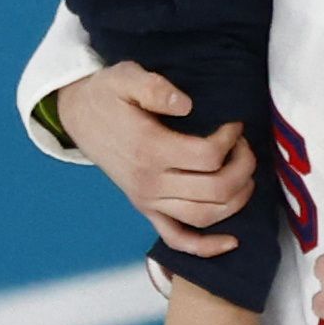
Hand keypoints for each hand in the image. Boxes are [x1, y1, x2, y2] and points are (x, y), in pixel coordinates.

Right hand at [53, 62, 252, 256]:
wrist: (79, 115)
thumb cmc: (108, 95)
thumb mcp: (125, 77)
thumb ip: (154, 88)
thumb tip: (185, 104)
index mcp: (149, 149)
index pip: (209, 156)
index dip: (232, 140)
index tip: (234, 125)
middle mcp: (150, 182)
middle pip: (216, 189)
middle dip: (243, 166)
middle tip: (244, 146)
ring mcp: (148, 200)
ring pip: (205, 216)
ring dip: (237, 198)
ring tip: (244, 173)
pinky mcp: (147, 209)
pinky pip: (178, 239)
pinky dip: (206, 247)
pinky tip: (232, 242)